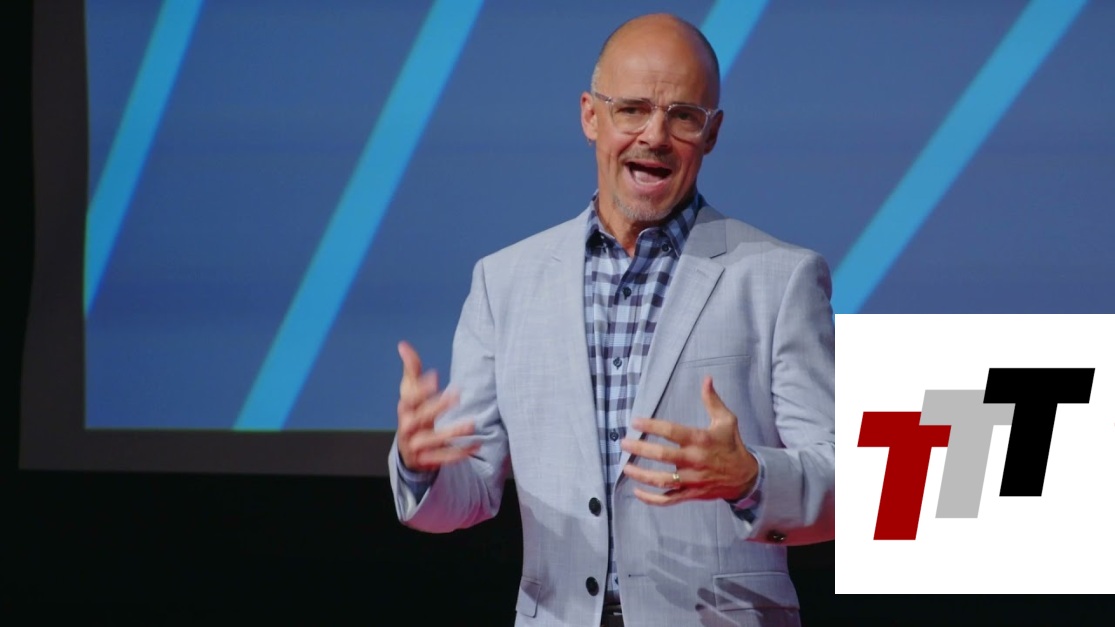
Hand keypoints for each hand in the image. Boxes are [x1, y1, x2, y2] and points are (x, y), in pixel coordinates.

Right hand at [396, 340, 478, 471]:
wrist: (408, 450)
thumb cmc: (413, 413)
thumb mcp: (409, 392)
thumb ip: (411, 369)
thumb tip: (403, 344)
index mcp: (405, 409)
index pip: (410, 398)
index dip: (420, 388)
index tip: (435, 376)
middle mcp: (407, 427)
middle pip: (420, 417)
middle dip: (437, 406)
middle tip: (456, 395)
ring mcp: (416, 445)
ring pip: (432, 440)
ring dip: (452, 432)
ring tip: (472, 424)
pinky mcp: (426, 459)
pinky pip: (443, 457)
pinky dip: (459, 452)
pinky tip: (476, 444)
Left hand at [621, 376, 757, 504]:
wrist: (745, 477)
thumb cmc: (731, 445)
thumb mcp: (726, 420)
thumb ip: (712, 400)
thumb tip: (707, 378)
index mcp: (701, 440)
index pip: (672, 431)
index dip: (652, 425)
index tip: (635, 421)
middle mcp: (695, 461)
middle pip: (663, 456)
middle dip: (641, 449)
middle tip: (624, 443)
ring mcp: (692, 480)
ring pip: (662, 480)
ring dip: (642, 475)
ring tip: (626, 467)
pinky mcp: (691, 494)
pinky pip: (668, 499)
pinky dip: (651, 499)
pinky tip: (637, 492)